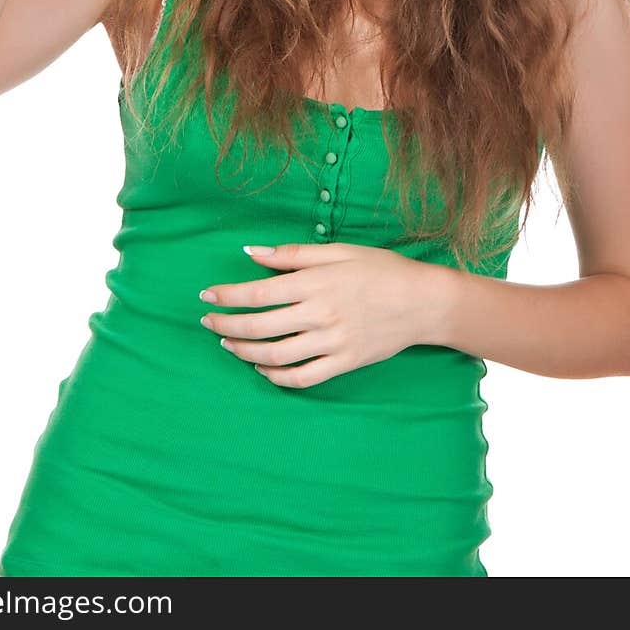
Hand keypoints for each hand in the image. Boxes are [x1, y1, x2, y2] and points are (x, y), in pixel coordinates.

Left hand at [198, 242, 434, 387]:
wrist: (423, 302)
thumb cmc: (381, 270)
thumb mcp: (338, 251)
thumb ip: (292, 254)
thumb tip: (250, 252)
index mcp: (316, 282)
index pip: (259, 292)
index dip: (227, 296)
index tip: (207, 296)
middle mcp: (320, 314)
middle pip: (259, 326)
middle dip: (226, 325)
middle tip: (208, 322)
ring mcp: (332, 342)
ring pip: (275, 355)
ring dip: (244, 351)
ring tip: (228, 344)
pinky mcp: (344, 363)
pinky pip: (302, 378)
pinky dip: (276, 376)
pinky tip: (262, 367)